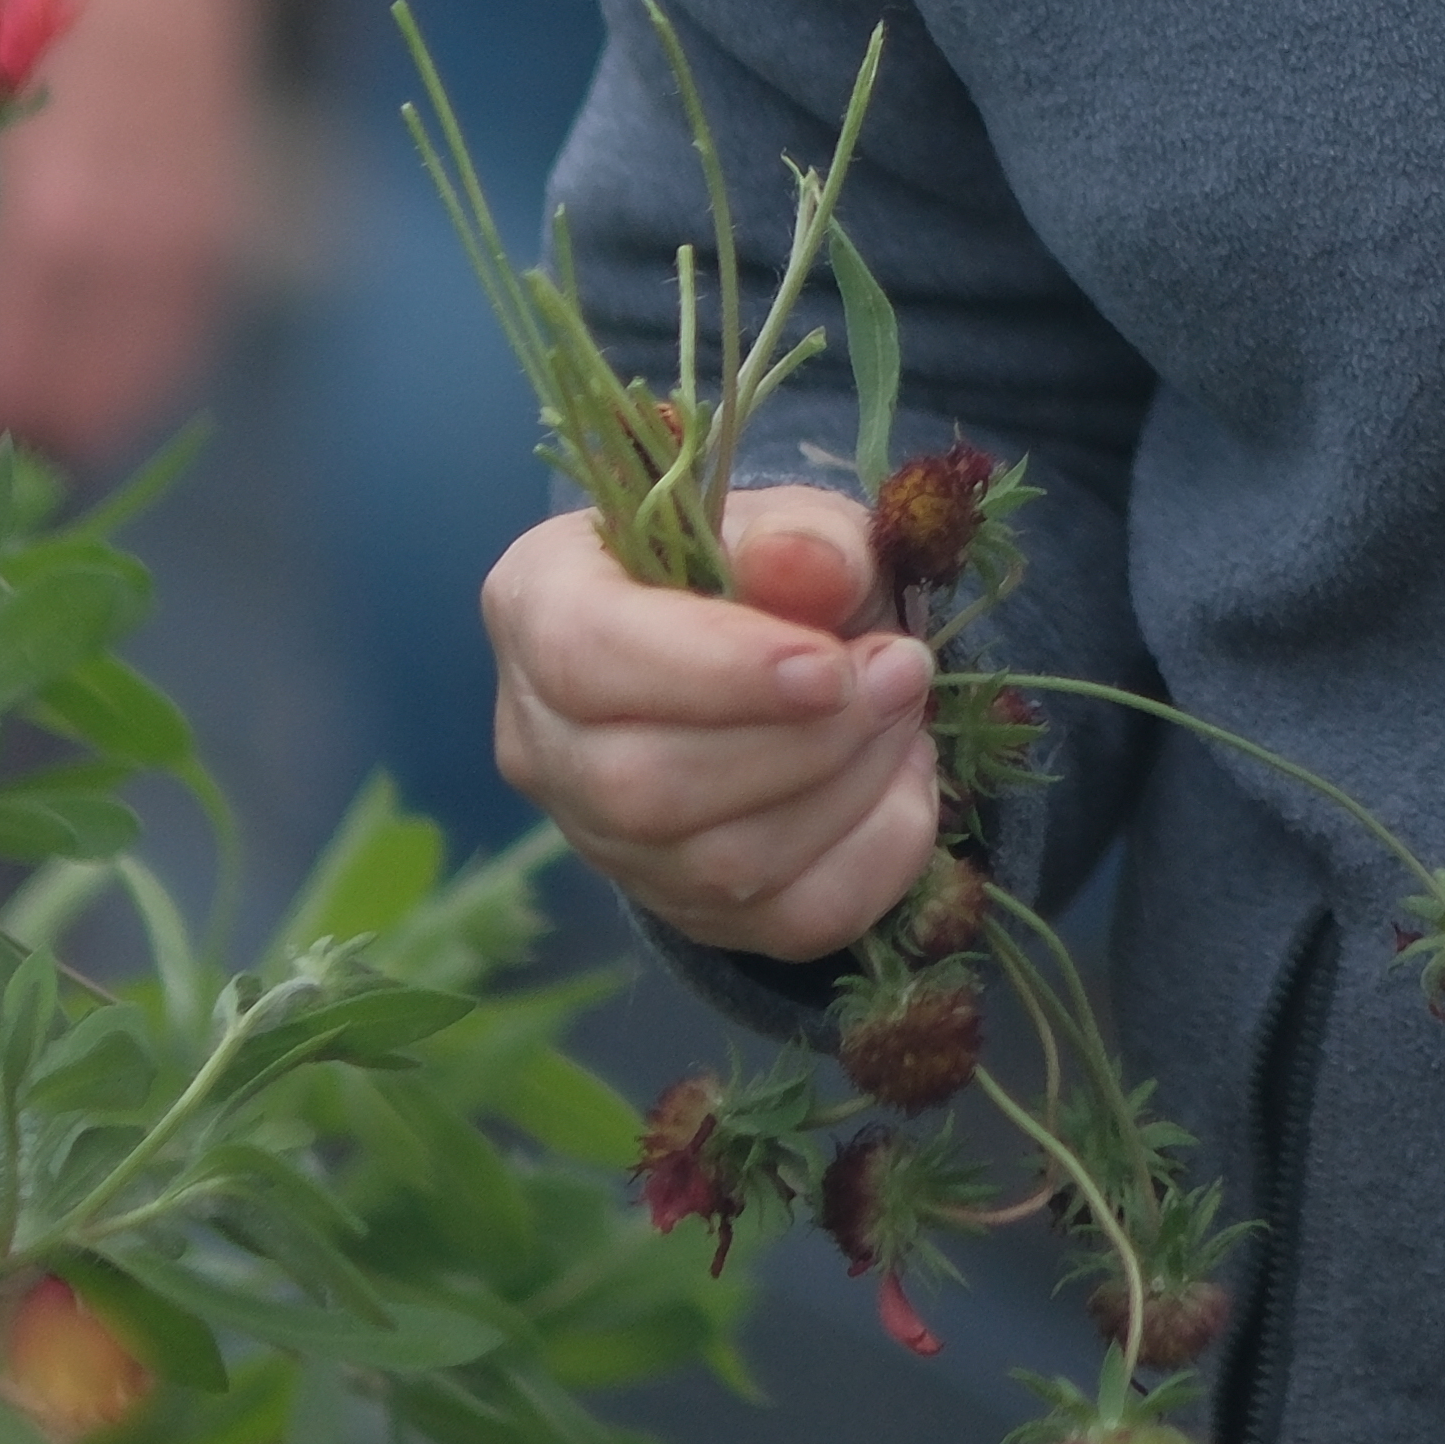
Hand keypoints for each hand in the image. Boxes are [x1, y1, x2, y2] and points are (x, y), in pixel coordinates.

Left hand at [0, 0, 249, 465]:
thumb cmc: (29, 30)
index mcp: (41, 221)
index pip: (4, 371)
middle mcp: (120, 243)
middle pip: (74, 394)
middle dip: (27, 434)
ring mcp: (183, 240)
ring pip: (138, 376)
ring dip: (89, 415)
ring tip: (46, 436)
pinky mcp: (224, 230)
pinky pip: (186, 335)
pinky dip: (148, 373)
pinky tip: (114, 385)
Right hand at [486, 480, 951, 965]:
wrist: (785, 645)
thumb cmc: (770, 568)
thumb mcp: (795, 521)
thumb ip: (805, 538)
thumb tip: (803, 563)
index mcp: (538, 606)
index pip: (587, 658)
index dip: (716, 671)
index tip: (831, 665)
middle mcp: (542, 740)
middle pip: (646, 786)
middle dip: (804, 739)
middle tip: (901, 672)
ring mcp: (604, 841)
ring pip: (719, 866)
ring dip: (850, 790)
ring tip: (904, 712)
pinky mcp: (685, 909)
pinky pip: (789, 922)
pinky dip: (877, 855)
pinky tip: (906, 780)